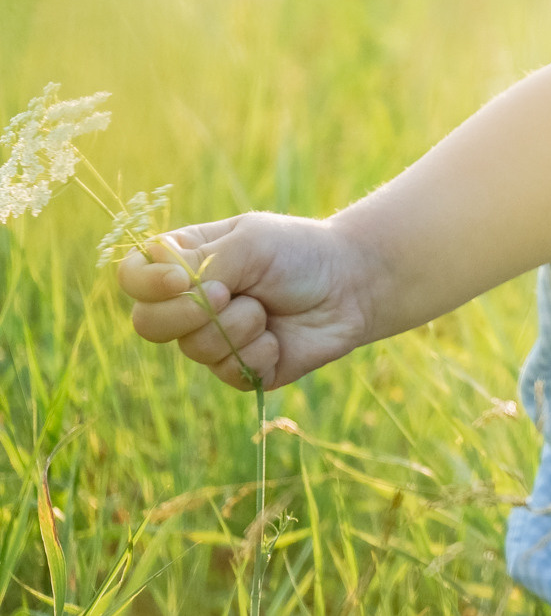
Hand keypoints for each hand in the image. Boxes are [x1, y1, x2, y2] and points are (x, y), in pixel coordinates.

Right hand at [118, 212, 381, 390]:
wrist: (352, 283)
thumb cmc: (299, 253)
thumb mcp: (249, 243)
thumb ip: (201, 264)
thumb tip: (169, 288)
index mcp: (185, 262)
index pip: (134, 277)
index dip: (147, 284)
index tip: (181, 279)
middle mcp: (191, 303)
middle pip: (148, 323)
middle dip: (187, 313)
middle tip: (228, 295)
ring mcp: (214, 339)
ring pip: (193, 348)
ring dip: (236, 327)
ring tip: (266, 310)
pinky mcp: (240, 370)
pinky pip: (228, 371)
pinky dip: (257, 352)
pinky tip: (278, 337)